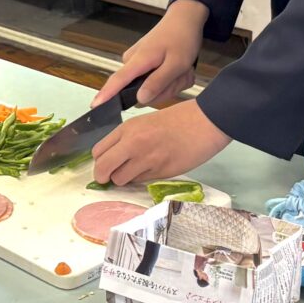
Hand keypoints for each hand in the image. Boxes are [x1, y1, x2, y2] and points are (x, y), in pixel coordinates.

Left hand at [91, 99, 231, 185]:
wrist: (204, 122)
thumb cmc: (179, 120)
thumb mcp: (146, 123)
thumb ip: (128, 139)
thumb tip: (114, 158)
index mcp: (128, 128)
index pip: (98, 152)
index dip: (100, 162)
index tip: (105, 166)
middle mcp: (133, 143)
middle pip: (103, 169)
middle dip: (104, 177)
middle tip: (110, 178)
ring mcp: (146, 159)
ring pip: (120, 180)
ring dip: (124, 180)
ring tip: (136, 172)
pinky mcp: (161, 172)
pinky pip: (140, 182)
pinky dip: (141, 180)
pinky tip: (152, 169)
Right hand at [94, 0, 207, 108]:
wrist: (184, 18)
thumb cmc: (182, 39)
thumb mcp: (177, 64)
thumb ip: (158, 82)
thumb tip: (139, 99)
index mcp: (139, 60)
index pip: (118, 80)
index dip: (106, 94)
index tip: (94, 106)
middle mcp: (132, 61)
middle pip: (140, 91)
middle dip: (164, 89)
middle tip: (181, 76)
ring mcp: (137, 62)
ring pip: (150, 87)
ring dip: (169, 83)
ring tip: (181, 70)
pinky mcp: (142, 63)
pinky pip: (153, 80)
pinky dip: (168, 78)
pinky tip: (178, 69)